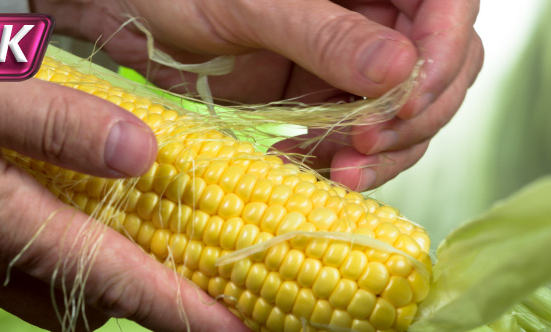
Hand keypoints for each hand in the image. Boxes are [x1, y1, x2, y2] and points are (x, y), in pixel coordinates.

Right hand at [0, 80, 246, 330]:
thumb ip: (54, 125)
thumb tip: (142, 153)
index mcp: (14, 223)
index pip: (122, 282)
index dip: (186, 310)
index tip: (237, 328)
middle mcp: (4, 257)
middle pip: (103, 297)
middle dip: (158, 297)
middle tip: (207, 276)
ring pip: (71, 290)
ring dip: (119, 278)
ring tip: (161, 248)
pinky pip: (44, 272)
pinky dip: (84, 258)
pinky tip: (95, 219)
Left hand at [36, 0, 482, 190]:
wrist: (134, 18)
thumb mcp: (252, 5)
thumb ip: (325, 34)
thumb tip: (401, 70)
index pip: (447, 8)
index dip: (440, 57)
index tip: (402, 102)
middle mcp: (372, 15)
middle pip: (439, 70)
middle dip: (412, 117)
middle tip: (363, 148)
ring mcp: (350, 61)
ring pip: (404, 113)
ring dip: (382, 151)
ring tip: (340, 172)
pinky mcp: (325, 97)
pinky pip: (359, 136)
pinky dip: (346, 160)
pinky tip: (316, 168)